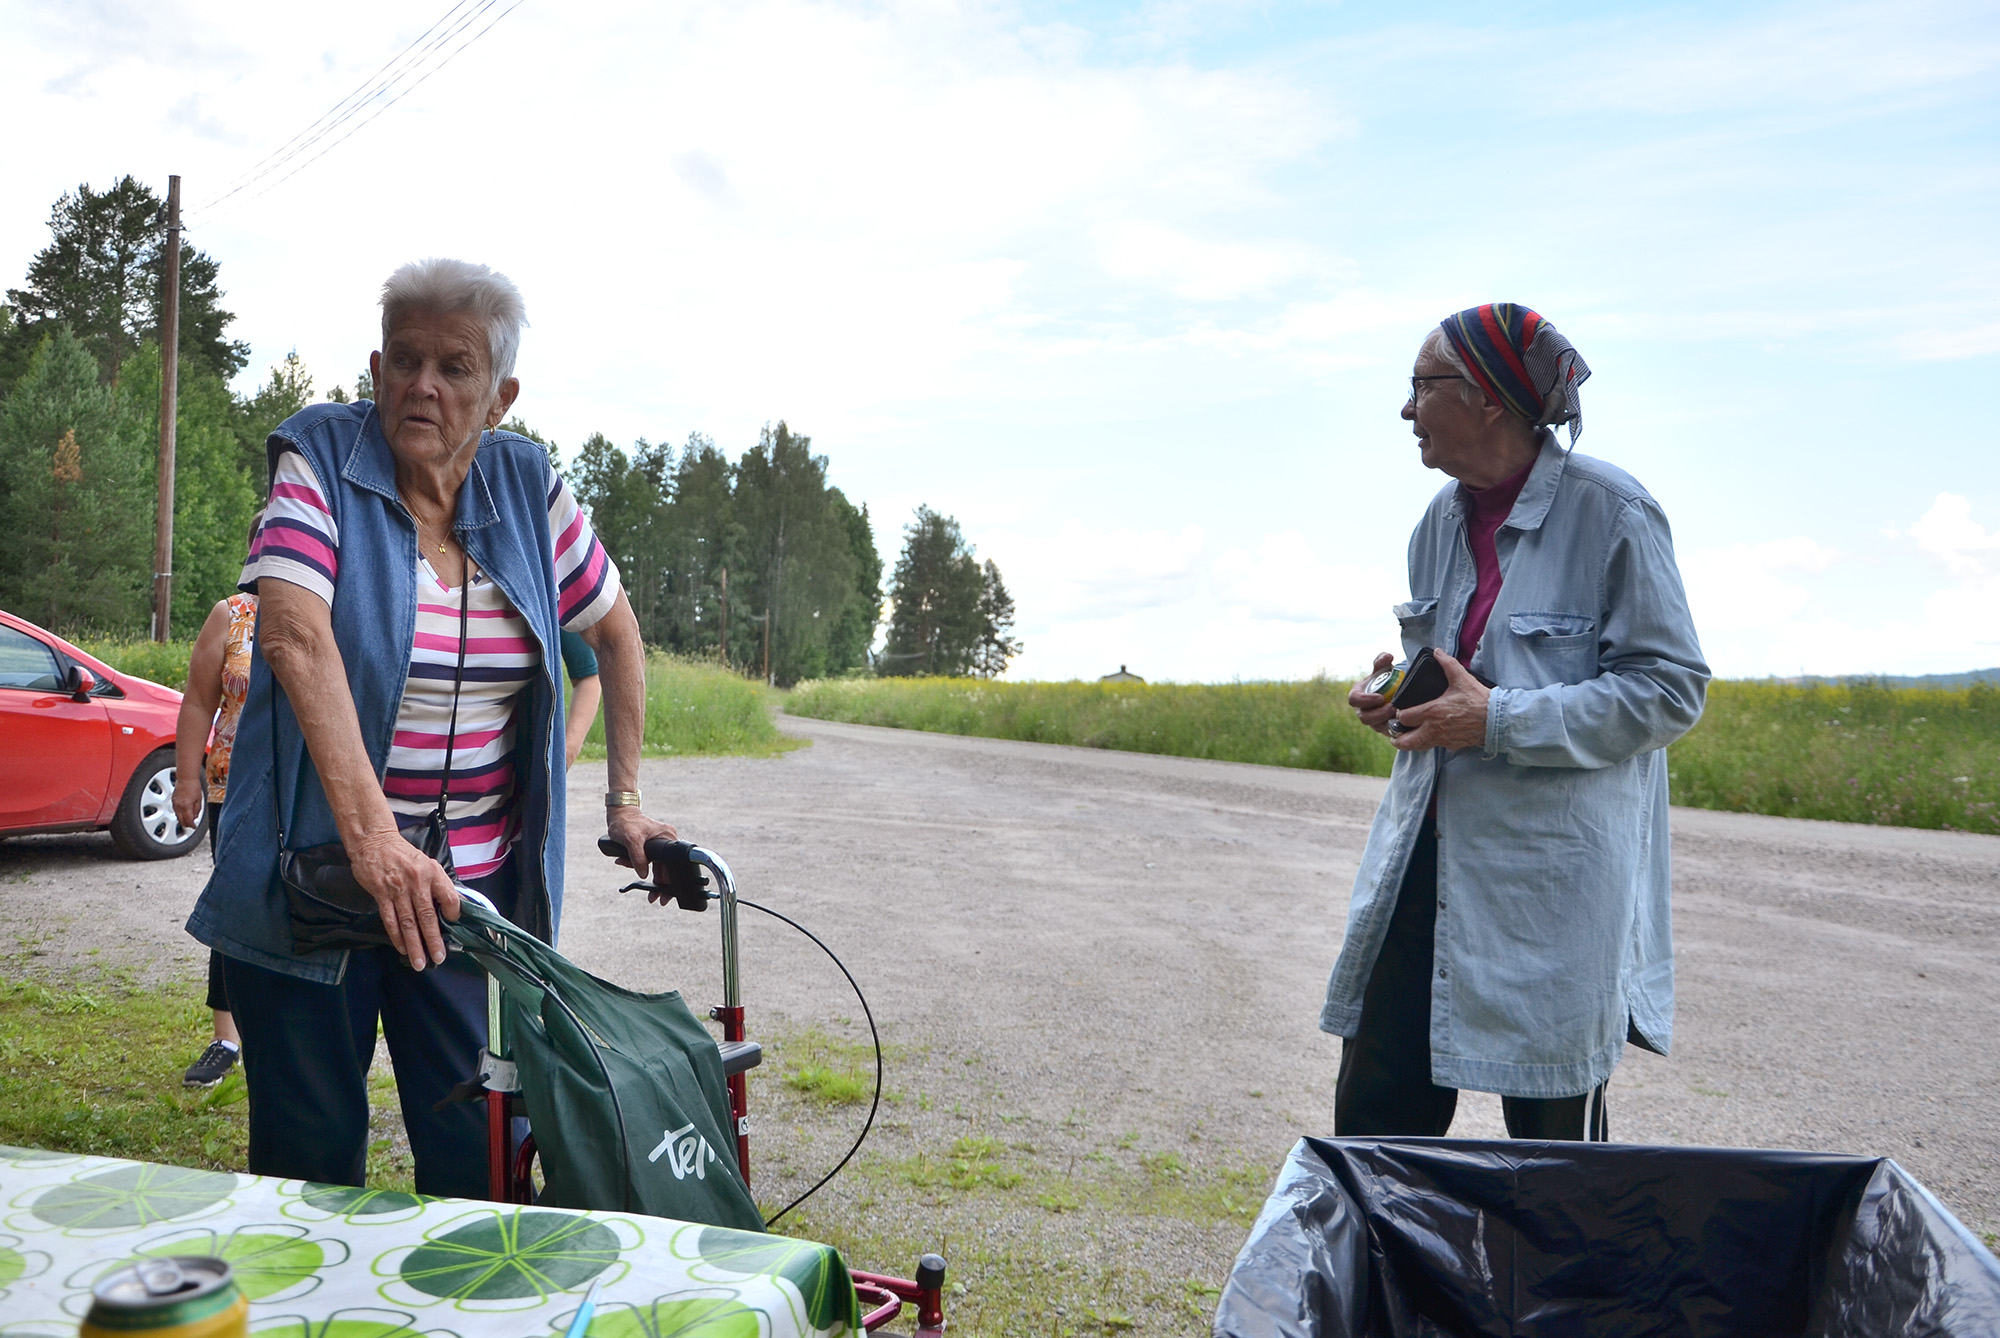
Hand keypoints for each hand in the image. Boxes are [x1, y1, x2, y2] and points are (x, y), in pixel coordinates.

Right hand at [172, 775, 204, 829]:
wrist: (186, 778)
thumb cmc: (194, 786)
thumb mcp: (199, 799)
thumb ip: (197, 810)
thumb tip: (195, 817)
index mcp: (186, 806)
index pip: (188, 820)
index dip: (192, 825)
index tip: (194, 827)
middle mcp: (178, 806)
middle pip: (181, 820)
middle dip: (186, 824)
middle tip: (191, 825)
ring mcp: (174, 804)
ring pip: (177, 816)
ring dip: (183, 819)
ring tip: (189, 819)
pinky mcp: (173, 801)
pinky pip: (176, 811)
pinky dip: (180, 814)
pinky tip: (184, 813)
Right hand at [349, 829, 459, 970]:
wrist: (375, 842)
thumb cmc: (403, 855)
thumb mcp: (427, 863)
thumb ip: (437, 884)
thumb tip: (449, 908)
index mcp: (432, 873)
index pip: (449, 897)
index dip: (453, 913)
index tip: (454, 927)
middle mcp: (417, 882)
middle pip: (427, 916)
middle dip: (433, 940)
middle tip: (438, 957)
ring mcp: (398, 889)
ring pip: (408, 923)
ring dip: (414, 945)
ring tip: (419, 961)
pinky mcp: (381, 894)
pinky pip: (390, 920)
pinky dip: (397, 936)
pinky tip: (402, 948)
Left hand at [605, 804, 679, 888]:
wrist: (618, 814)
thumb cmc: (625, 823)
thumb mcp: (631, 839)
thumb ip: (637, 857)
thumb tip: (643, 874)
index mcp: (668, 837)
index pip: (672, 863)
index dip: (668, 880)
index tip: (665, 894)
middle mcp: (667, 840)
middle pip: (666, 867)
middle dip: (658, 884)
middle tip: (654, 898)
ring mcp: (660, 844)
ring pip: (656, 866)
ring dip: (643, 872)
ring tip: (631, 873)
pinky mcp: (652, 847)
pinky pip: (648, 861)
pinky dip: (638, 865)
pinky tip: (625, 861)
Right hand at [1350, 652, 1398, 736]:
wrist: (1394, 691)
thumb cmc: (1384, 678)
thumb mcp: (1383, 669)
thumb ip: (1382, 661)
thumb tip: (1388, 656)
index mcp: (1357, 695)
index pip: (1354, 700)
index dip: (1365, 700)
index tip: (1380, 697)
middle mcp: (1362, 710)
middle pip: (1364, 717)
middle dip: (1378, 714)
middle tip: (1393, 708)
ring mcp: (1373, 722)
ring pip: (1376, 727)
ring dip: (1388, 721)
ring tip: (1400, 714)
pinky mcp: (1384, 729)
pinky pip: (1388, 732)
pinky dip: (1397, 728)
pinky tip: (1407, 722)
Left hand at [1388, 650, 1490, 751]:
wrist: (1497, 719)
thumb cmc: (1479, 700)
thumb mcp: (1462, 678)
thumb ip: (1447, 664)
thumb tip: (1437, 652)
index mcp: (1432, 712)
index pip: (1404, 717)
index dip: (1399, 714)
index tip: (1400, 710)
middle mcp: (1434, 729)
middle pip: (1406, 741)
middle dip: (1397, 738)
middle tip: (1395, 731)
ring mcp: (1442, 739)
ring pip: (1418, 747)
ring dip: (1411, 742)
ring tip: (1409, 735)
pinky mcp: (1452, 745)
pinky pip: (1434, 746)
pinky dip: (1428, 742)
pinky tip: (1431, 734)